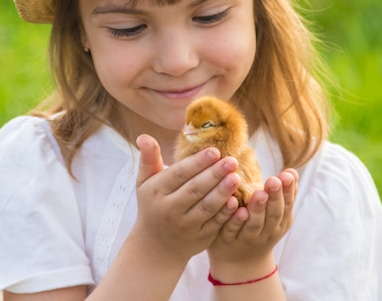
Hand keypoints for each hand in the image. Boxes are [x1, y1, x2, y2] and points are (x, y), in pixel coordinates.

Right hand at [132, 134, 241, 261]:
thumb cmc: (152, 205)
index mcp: (157, 191)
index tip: (215, 151)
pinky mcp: (199, 239)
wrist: (155, 246)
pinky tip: (237, 202)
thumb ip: (148, 158)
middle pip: (195, 189)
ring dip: (223, 192)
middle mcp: (169, 209)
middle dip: (214, 174)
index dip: (197, 163)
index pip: (179, 174)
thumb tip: (144, 136)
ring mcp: (185, 226)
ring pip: (206, 207)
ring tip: (237, 177)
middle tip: (232, 160)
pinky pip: (214, 224)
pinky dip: (225, 214)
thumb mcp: (145, 182)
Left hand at [207, 169, 298, 276]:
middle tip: (274, 180)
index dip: (288, 191)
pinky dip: (235, 221)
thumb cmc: (260, 228)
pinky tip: (237, 209)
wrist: (241, 263)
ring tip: (259, 193)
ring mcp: (248, 238)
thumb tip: (292, 171)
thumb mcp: (275, 213)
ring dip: (257, 209)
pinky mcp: (229, 240)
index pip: (287, 205)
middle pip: (273, 215)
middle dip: (275, 197)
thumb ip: (283, 194)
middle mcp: (267, 232)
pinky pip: (232, 230)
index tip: (288, 175)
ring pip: (254, 224)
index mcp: (280, 222)